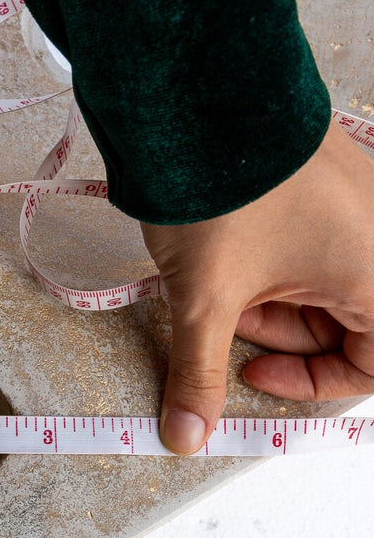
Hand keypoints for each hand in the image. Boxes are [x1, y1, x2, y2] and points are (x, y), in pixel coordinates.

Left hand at [141, 122, 373, 453]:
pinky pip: (306, 248)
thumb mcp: (206, 299)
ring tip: (218, 276)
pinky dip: (267, 266)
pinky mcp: (321, 189)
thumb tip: (185, 438)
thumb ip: (198, 373)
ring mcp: (352, 209)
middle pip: (344, 325)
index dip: (312, 382)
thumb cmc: (220, 193)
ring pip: (318, 288)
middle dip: (276, 333)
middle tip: (226, 316)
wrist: (195, 99)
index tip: (252, 372)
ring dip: (266, 299)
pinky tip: (225, 253)